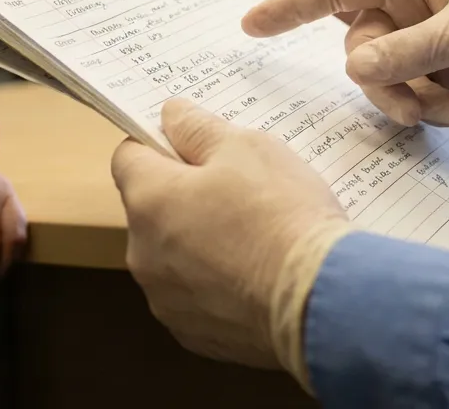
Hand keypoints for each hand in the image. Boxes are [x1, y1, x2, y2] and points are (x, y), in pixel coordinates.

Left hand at [111, 100, 350, 379]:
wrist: (319, 301)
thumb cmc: (282, 215)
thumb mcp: (247, 148)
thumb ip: (198, 128)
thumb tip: (171, 114)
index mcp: (149, 200)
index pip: (128, 157)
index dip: (160, 145)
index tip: (195, 146)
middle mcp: (142, 254)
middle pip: (151, 209)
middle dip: (184, 196)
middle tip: (238, 191)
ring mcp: (164, 299)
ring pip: (172, 256)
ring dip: (198, 242)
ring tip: (253, 238)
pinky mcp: (191, 334)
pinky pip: (195, 296)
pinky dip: (216, 285)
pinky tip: (255, 277)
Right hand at [242, 0, 448, 123]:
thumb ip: (410, 52)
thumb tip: (353, 69)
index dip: (290, 6)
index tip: (249, 25)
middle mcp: (411, 6)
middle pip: (358, 50)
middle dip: (384, 83)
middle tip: (418, 105)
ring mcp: (424, 42)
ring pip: (382, 81)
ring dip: (413, 102)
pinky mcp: (440, 73)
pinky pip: (411, 98)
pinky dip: (434, 110)